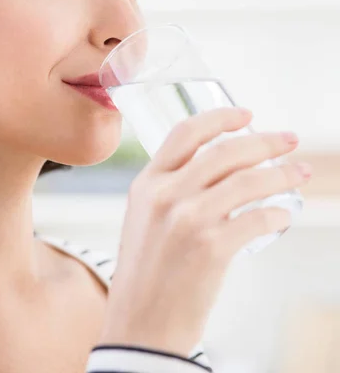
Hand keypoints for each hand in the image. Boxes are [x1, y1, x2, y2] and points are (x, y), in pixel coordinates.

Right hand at [99, 107, 310, 356]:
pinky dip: (277, 214)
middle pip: (225, 151)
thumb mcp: (144, 219)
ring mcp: (188, 220)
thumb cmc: (146, 273)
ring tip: (300, 173)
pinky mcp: (211, 249)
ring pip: (247, 180)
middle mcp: (165, 195)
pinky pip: (257, 218)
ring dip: (282, 174)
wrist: (139, 326)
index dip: (220, 117)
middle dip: (265, 141)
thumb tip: (220, 169)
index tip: (247, 114)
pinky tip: (284, 215)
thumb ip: (171, 189)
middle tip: (290, 140)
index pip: (185, 133)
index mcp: (147, 183)